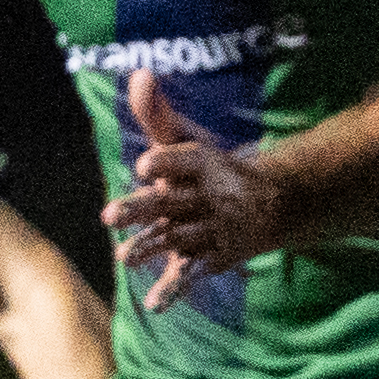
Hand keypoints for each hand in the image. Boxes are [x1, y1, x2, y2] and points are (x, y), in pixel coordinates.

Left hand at [103, 74, 274, 311]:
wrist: (270, 204)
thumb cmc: (209, 170)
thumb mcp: (184, 140)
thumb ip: (157, 114)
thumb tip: (137, 73)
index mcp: (201, 165)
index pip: (182, 160)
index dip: (163, 161)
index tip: (141, 164)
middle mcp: (204, 198)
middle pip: (170, 202)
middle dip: (141, 209)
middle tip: (108, 215)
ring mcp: (208, 229)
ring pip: (176, 238)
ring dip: (149, 248)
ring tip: (122, 258)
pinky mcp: (210, 257)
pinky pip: (190, 274)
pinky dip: (173, 290)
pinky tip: (153, 305)